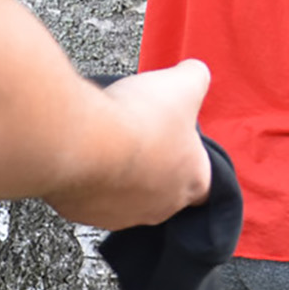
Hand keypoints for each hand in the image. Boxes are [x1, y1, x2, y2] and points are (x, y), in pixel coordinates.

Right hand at [47, 59, 211, 229]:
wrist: (85, 142)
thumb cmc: (141, 119)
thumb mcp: (184, 83)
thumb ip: (196, 77)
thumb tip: (195, 72)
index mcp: (193, 181)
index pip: (204, 182)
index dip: (192, 158)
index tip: (178, 139)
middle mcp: (161, 207)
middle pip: (163, 189)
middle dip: (153, 164)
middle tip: (139, 134)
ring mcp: (121, 217)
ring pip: (125, 196)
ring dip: (119, 172)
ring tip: (109, 140)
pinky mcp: (84, 213)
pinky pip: (89, 197)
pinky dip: (88, 177)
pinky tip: (85, 151)